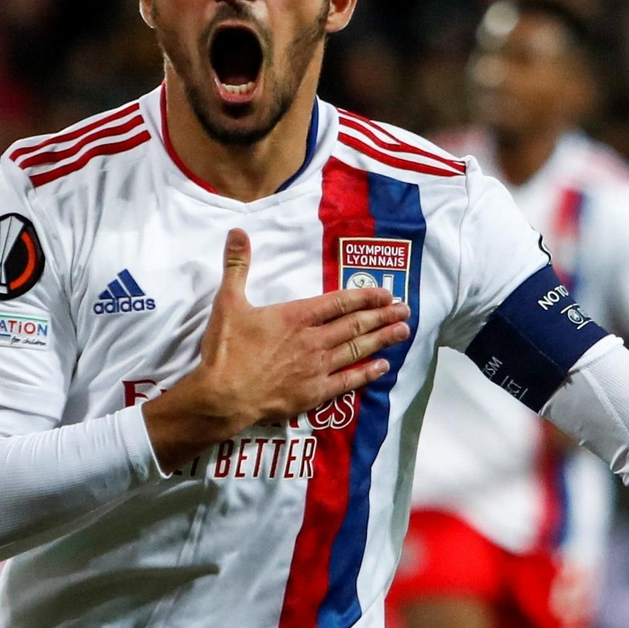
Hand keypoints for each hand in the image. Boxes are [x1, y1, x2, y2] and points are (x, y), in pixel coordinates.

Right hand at [144, 228, 410, 466]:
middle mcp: (314, 340)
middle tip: (406, 310)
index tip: (386, 293)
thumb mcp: (228, 302)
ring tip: (403, 332)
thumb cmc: (226, 350)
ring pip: (357, 349)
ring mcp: (317, 368)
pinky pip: (348, 381)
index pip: (339, 302)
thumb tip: (238, 231)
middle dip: (383, 316)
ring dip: (382, 340)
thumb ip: (237, 266)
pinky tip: (382, 367)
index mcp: (296, 316)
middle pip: (356, 325)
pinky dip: (367, 373)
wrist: (223, 396)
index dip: (365, 296)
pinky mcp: (314, 393)